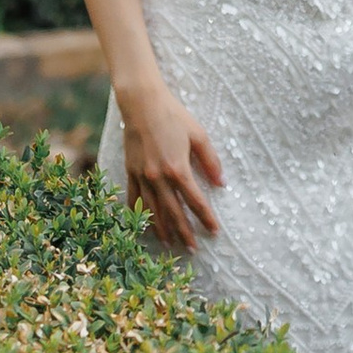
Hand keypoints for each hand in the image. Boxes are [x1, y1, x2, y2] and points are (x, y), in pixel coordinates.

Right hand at [120, 81, 224, 250]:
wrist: (142, 104)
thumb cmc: (173, 116)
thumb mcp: (199, 135)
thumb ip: (211, 161)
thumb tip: (221, 183)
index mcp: (178, 169)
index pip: (195, 201)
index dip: (206, 218)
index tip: (214, 231)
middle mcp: (159, 177)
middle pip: (173, 213)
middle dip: (184, 233)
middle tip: (193, 249)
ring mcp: (142, 176)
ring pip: (153, 210)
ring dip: (162, 229)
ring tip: (170, 244)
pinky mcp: (130, 171)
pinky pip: (134, 198)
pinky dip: (139, 213)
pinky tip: (144, 224)